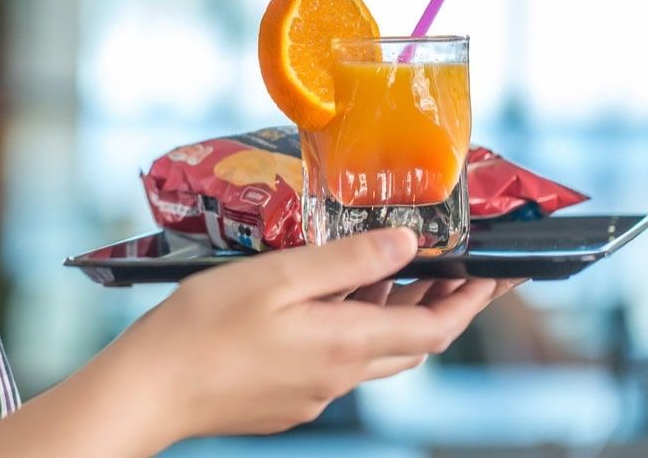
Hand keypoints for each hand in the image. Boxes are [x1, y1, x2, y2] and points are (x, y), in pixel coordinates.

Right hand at [105, 228, 504, 443]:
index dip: (472, 301)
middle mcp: (337, 378)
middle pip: (409, 344)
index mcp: (344, 345)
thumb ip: (347, 260)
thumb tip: (408, 245)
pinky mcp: (284, 401)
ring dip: (390, 315)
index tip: (498, 275)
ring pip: (371, 353)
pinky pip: (333, 363)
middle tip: (455, 268)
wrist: (148, 390)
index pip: (435, 329)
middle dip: (439, 305)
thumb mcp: (278, 277)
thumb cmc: (201, 328)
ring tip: (390, 272)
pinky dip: (348, 330)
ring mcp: (310, 395)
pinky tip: (323, 303)